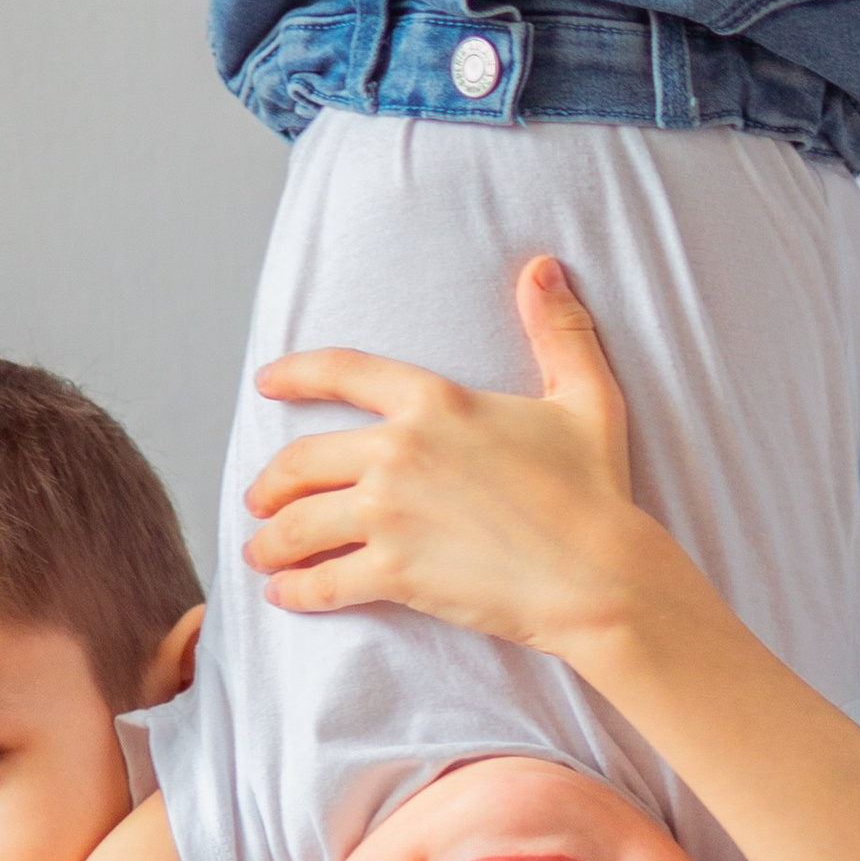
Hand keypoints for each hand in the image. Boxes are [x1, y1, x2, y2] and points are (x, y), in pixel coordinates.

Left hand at [244, 255, 669, 659]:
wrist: (600, 576)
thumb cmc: (596, 491)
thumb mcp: (585, 398)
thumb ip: (559, 331)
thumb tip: (544, 267)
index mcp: (435, 402)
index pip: (342, 372)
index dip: (295, 375)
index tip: (265, 383)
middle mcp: (399, 451)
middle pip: (303, 460)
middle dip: (271, 483)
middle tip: (259, 498)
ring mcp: (391, 514)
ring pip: (300, 523)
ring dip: (272, 539)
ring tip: (262, 551)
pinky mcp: (394, 573)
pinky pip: (323, 579)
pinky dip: (295, 588)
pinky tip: (283, 593)